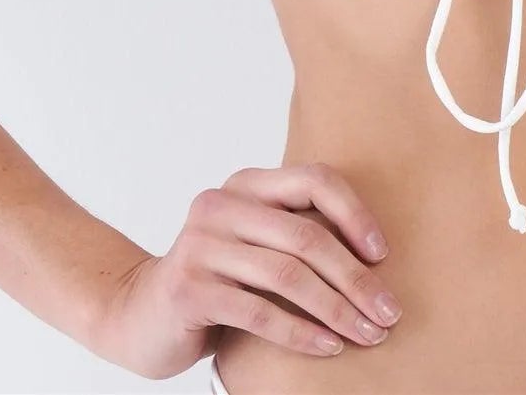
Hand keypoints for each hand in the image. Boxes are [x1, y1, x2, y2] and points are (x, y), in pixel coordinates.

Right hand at [94, 162, 401, 379]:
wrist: (137, 316)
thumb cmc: (214, 282)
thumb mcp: (252, 245)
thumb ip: (293, 234)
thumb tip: (374, 257)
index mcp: (244, 185)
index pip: (313, 179)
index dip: (354, 213)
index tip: (383, 254)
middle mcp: (221, 206)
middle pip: (306, 235)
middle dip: (355, 278)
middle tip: (388, 312)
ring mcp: (201, 246)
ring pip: (287, 275)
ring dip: (337, 309)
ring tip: (367, 334)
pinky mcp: (189, 289)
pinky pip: (259, 311)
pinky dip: (301, 331)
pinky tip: (328, 346)